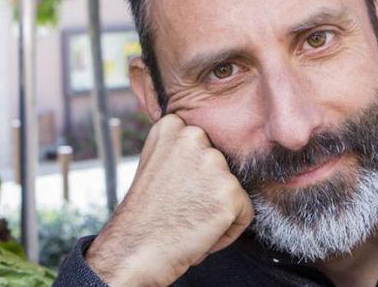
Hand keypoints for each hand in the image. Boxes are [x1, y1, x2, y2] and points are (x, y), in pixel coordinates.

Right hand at [85, 114, 253, 285]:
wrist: (133, 251)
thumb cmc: (144, 215)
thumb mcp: (156, 164)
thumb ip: (181, 151)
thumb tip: (210, 152)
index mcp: (173, 125)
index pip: (205, 146)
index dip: (192, 176)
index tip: (172, 190)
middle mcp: (194, 136)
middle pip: (221, 166)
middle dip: (206, 191)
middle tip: (180, 207)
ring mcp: (213, 163)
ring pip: (233, 189)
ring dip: (217, 209)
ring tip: (187, 220)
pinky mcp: (230, 191)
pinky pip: (245, 213)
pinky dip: (228, 230)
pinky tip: (200, 234)